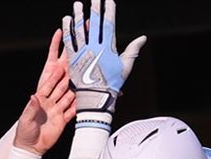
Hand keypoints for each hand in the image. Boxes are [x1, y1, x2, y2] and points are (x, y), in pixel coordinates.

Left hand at [14, 31, 76, 155]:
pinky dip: (77, 107)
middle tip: (73, 72)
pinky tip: (82, 101)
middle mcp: (49, 105)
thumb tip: (34, 96)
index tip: (59, 69)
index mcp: (39, 101)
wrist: (31, 147)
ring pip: (67, 99)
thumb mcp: (26, 118)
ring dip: (73, 92)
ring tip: (81, 84)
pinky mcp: (62, 121)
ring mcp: (56, 112)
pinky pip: (71, 112)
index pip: (48, 87)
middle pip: (59, 90)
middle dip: (66, 81)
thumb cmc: (25, 132)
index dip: (53, 78)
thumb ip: (32, 107)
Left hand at [61, 0, 147, 118]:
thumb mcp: (125, 66)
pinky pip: (69, 41)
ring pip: (80, 30)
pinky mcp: (72, 58)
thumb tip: (143, 38)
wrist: (96, 97)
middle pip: (94, 24)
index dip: (109, 11)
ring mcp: (82, 52)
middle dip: (95, 9)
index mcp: (108, 49)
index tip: (109, 1)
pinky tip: (66, 19)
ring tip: (77, 4)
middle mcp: (95, 48)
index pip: (109, 25)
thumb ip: (133, 50)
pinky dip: (67, 30)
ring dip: (78, 15)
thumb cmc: (113, 83)